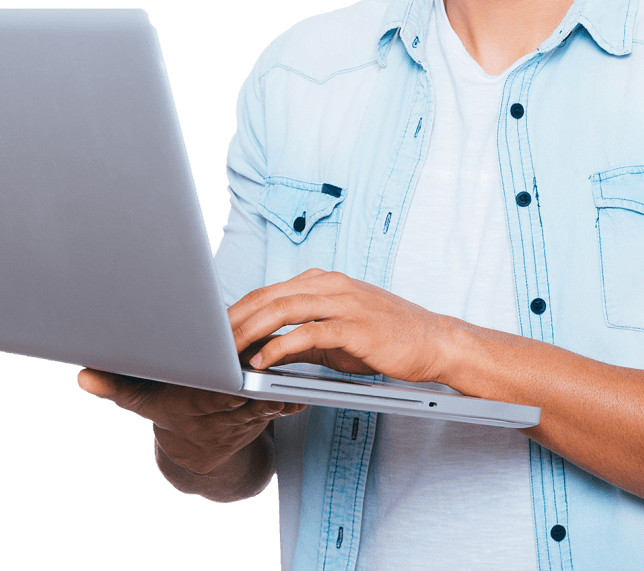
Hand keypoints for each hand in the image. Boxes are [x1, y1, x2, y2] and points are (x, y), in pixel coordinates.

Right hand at [77, 368, 304, 475]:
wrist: (198, 454)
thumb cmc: (169, 409)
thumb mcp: (141, 400)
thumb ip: (116, 386)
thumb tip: (85, 375)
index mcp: (194, 400)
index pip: (211, 389)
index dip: (224, 377)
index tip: (230, 362)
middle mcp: (222, 409)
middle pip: (245, 388)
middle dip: (256, 370)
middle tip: (266, 350)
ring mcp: (247, 414)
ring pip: (270, 396)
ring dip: (280, 381)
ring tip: (290, 358)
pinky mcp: (268, 412)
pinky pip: (286, 403)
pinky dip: (296, 393)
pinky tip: (304, 381)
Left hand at [229, 268, 455, 385]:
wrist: (433, 341)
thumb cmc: (386, 338)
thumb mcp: (337, 335)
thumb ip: (301, 337)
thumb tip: (263, 349)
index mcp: (324, 282)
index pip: (270, 291)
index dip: (238, 309)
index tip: (215, 330)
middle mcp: (330, 285)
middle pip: (270, 296)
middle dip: (235, 319)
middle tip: (209, 342)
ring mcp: (343, 303)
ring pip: (283, 309)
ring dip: (250, 330)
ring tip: (227, 351)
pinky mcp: (355, 326)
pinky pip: (308, 333)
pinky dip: (280, 346)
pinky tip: (262, 361)